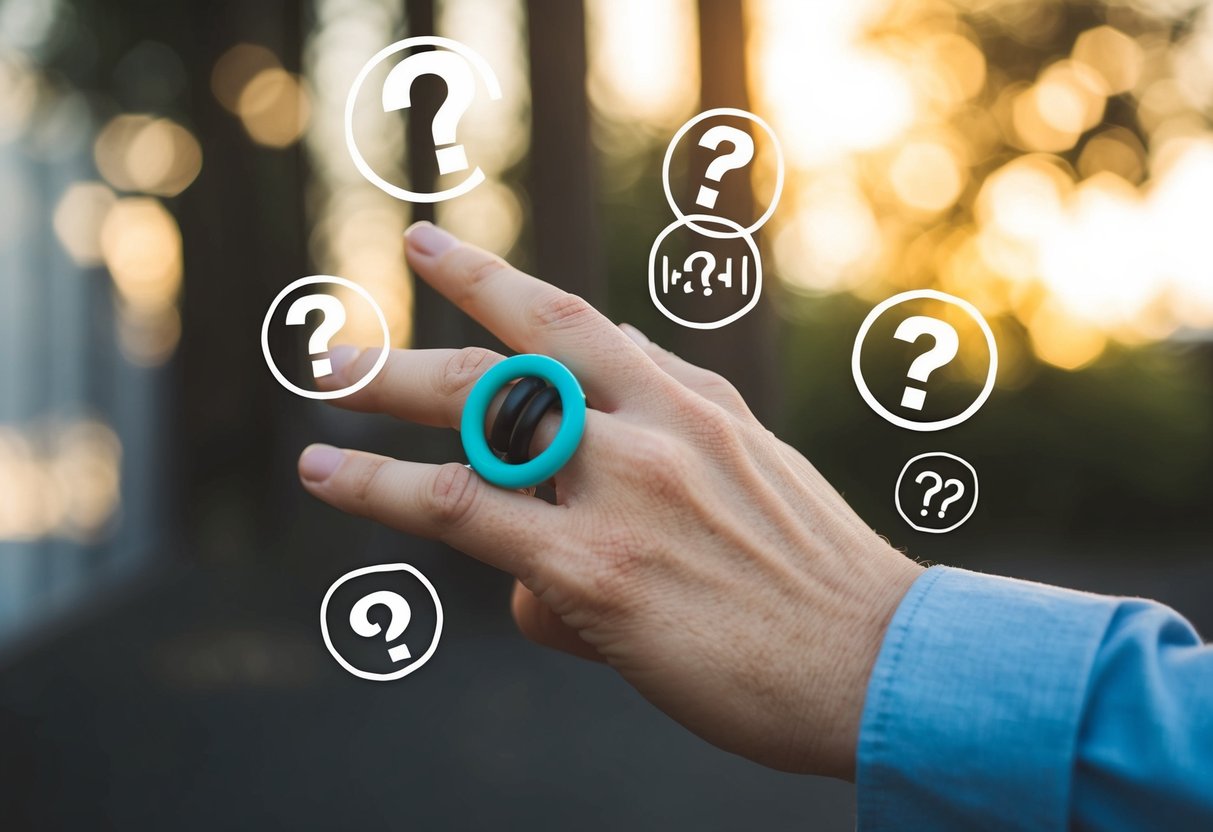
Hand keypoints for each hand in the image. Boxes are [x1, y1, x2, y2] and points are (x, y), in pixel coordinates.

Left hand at [297, 222, 922, 777]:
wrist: (880, 662)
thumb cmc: (814, 579)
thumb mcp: (753, 467)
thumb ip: (672, 414)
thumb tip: (601, 376)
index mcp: (693, 402)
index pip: (574, 324)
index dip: (492, 282)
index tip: (428, 249)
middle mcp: (655, 428)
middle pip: (512, 364)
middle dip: (420, 347)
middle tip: (335, 345)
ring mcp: (625, 494)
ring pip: (477, 430)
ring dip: (384, 411)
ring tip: (318, 408)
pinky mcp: (598, 572)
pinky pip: (470, 516)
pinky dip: (390, 492)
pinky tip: (332, 477)